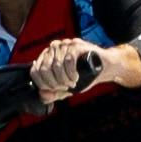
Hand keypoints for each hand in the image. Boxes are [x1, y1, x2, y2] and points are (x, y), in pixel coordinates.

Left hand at [22, 35, 136, 101]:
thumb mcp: (67, 87)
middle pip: (44, 69)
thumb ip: (54, 92)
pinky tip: (76, 77)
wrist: (105, 67)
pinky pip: (68, 60)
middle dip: (55, 83)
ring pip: (56, 65)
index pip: (35, 71)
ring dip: (64, 79)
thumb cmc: (86, 75)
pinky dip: (71, 73)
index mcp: (47, 57)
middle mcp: (53, 48)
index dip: (44, 84)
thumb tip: (43, 96)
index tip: (55, 90)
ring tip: (73, 83)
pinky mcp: (76, 45)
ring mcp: (65, 44)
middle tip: (66, 87)